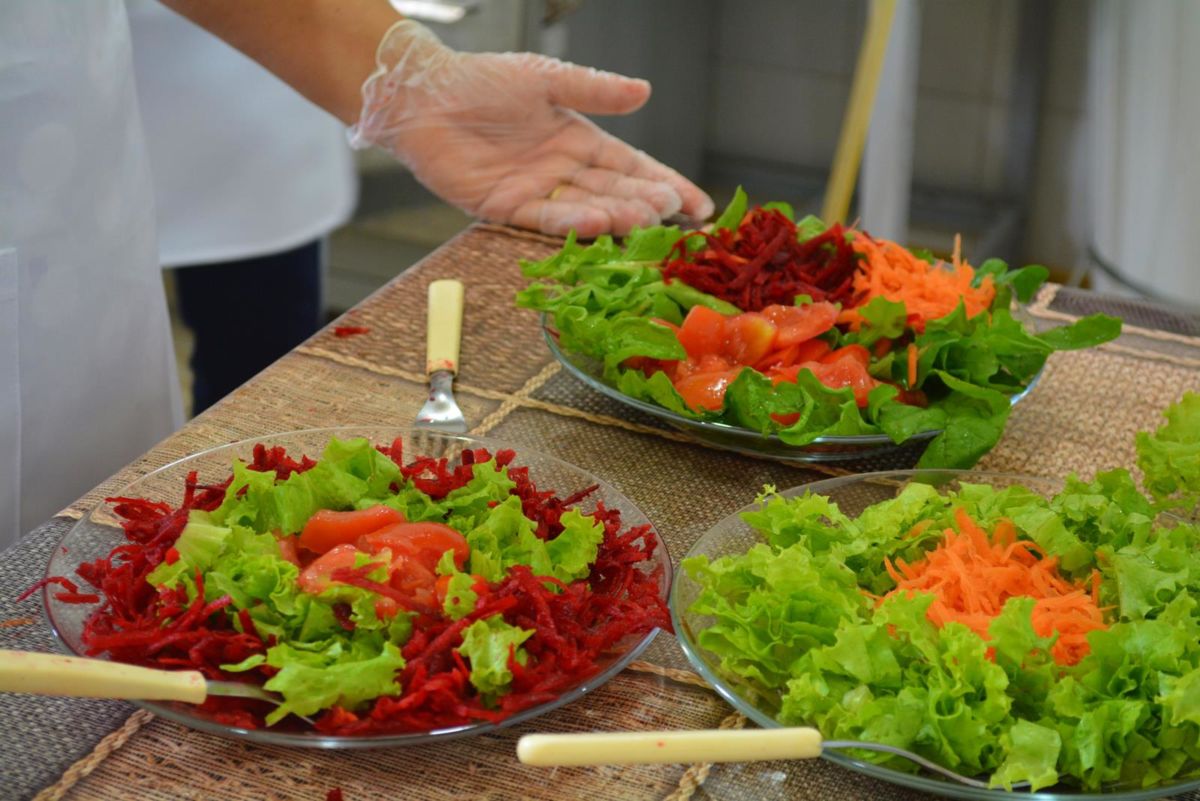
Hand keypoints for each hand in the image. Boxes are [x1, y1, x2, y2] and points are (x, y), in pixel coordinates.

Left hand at [349, 21, 712, 236]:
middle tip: (674, 216)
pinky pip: (543, 220)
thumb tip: (645, 91)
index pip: (634, 167)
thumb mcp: (547, 78)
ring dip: (615, 218)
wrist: (424, 95)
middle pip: (615, 193)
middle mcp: (563, 171)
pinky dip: (570, 224)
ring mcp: (537, 193)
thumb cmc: (484, 80)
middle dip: (646, 205)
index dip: (667, 186)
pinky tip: (596, 224)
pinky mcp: (505, 209)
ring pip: (585, 210)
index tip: (700, 207)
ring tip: (643, 221)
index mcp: (580, 140)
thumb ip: (594, 90)